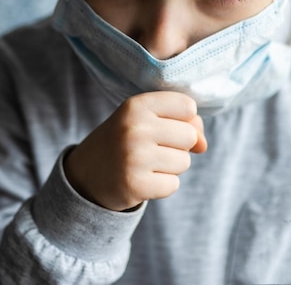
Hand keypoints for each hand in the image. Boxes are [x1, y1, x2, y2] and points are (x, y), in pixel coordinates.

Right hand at [63, 91, 206, 211]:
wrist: (87, 173)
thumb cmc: (127, 139)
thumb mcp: (147, 120)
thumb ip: (185, 122)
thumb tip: (203, 145)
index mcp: (136, 105)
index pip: (187, 106)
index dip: (183, 118)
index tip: (163, 124)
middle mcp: (134, 128)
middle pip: (190, 135)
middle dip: (178, 145)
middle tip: (152, 147)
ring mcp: (134, 157)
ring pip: (184, 162)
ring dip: (170, 166)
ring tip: (146, 163)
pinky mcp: (135, 185)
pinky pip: (173, 185)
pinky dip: (162, 185)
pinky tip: (142, 179)